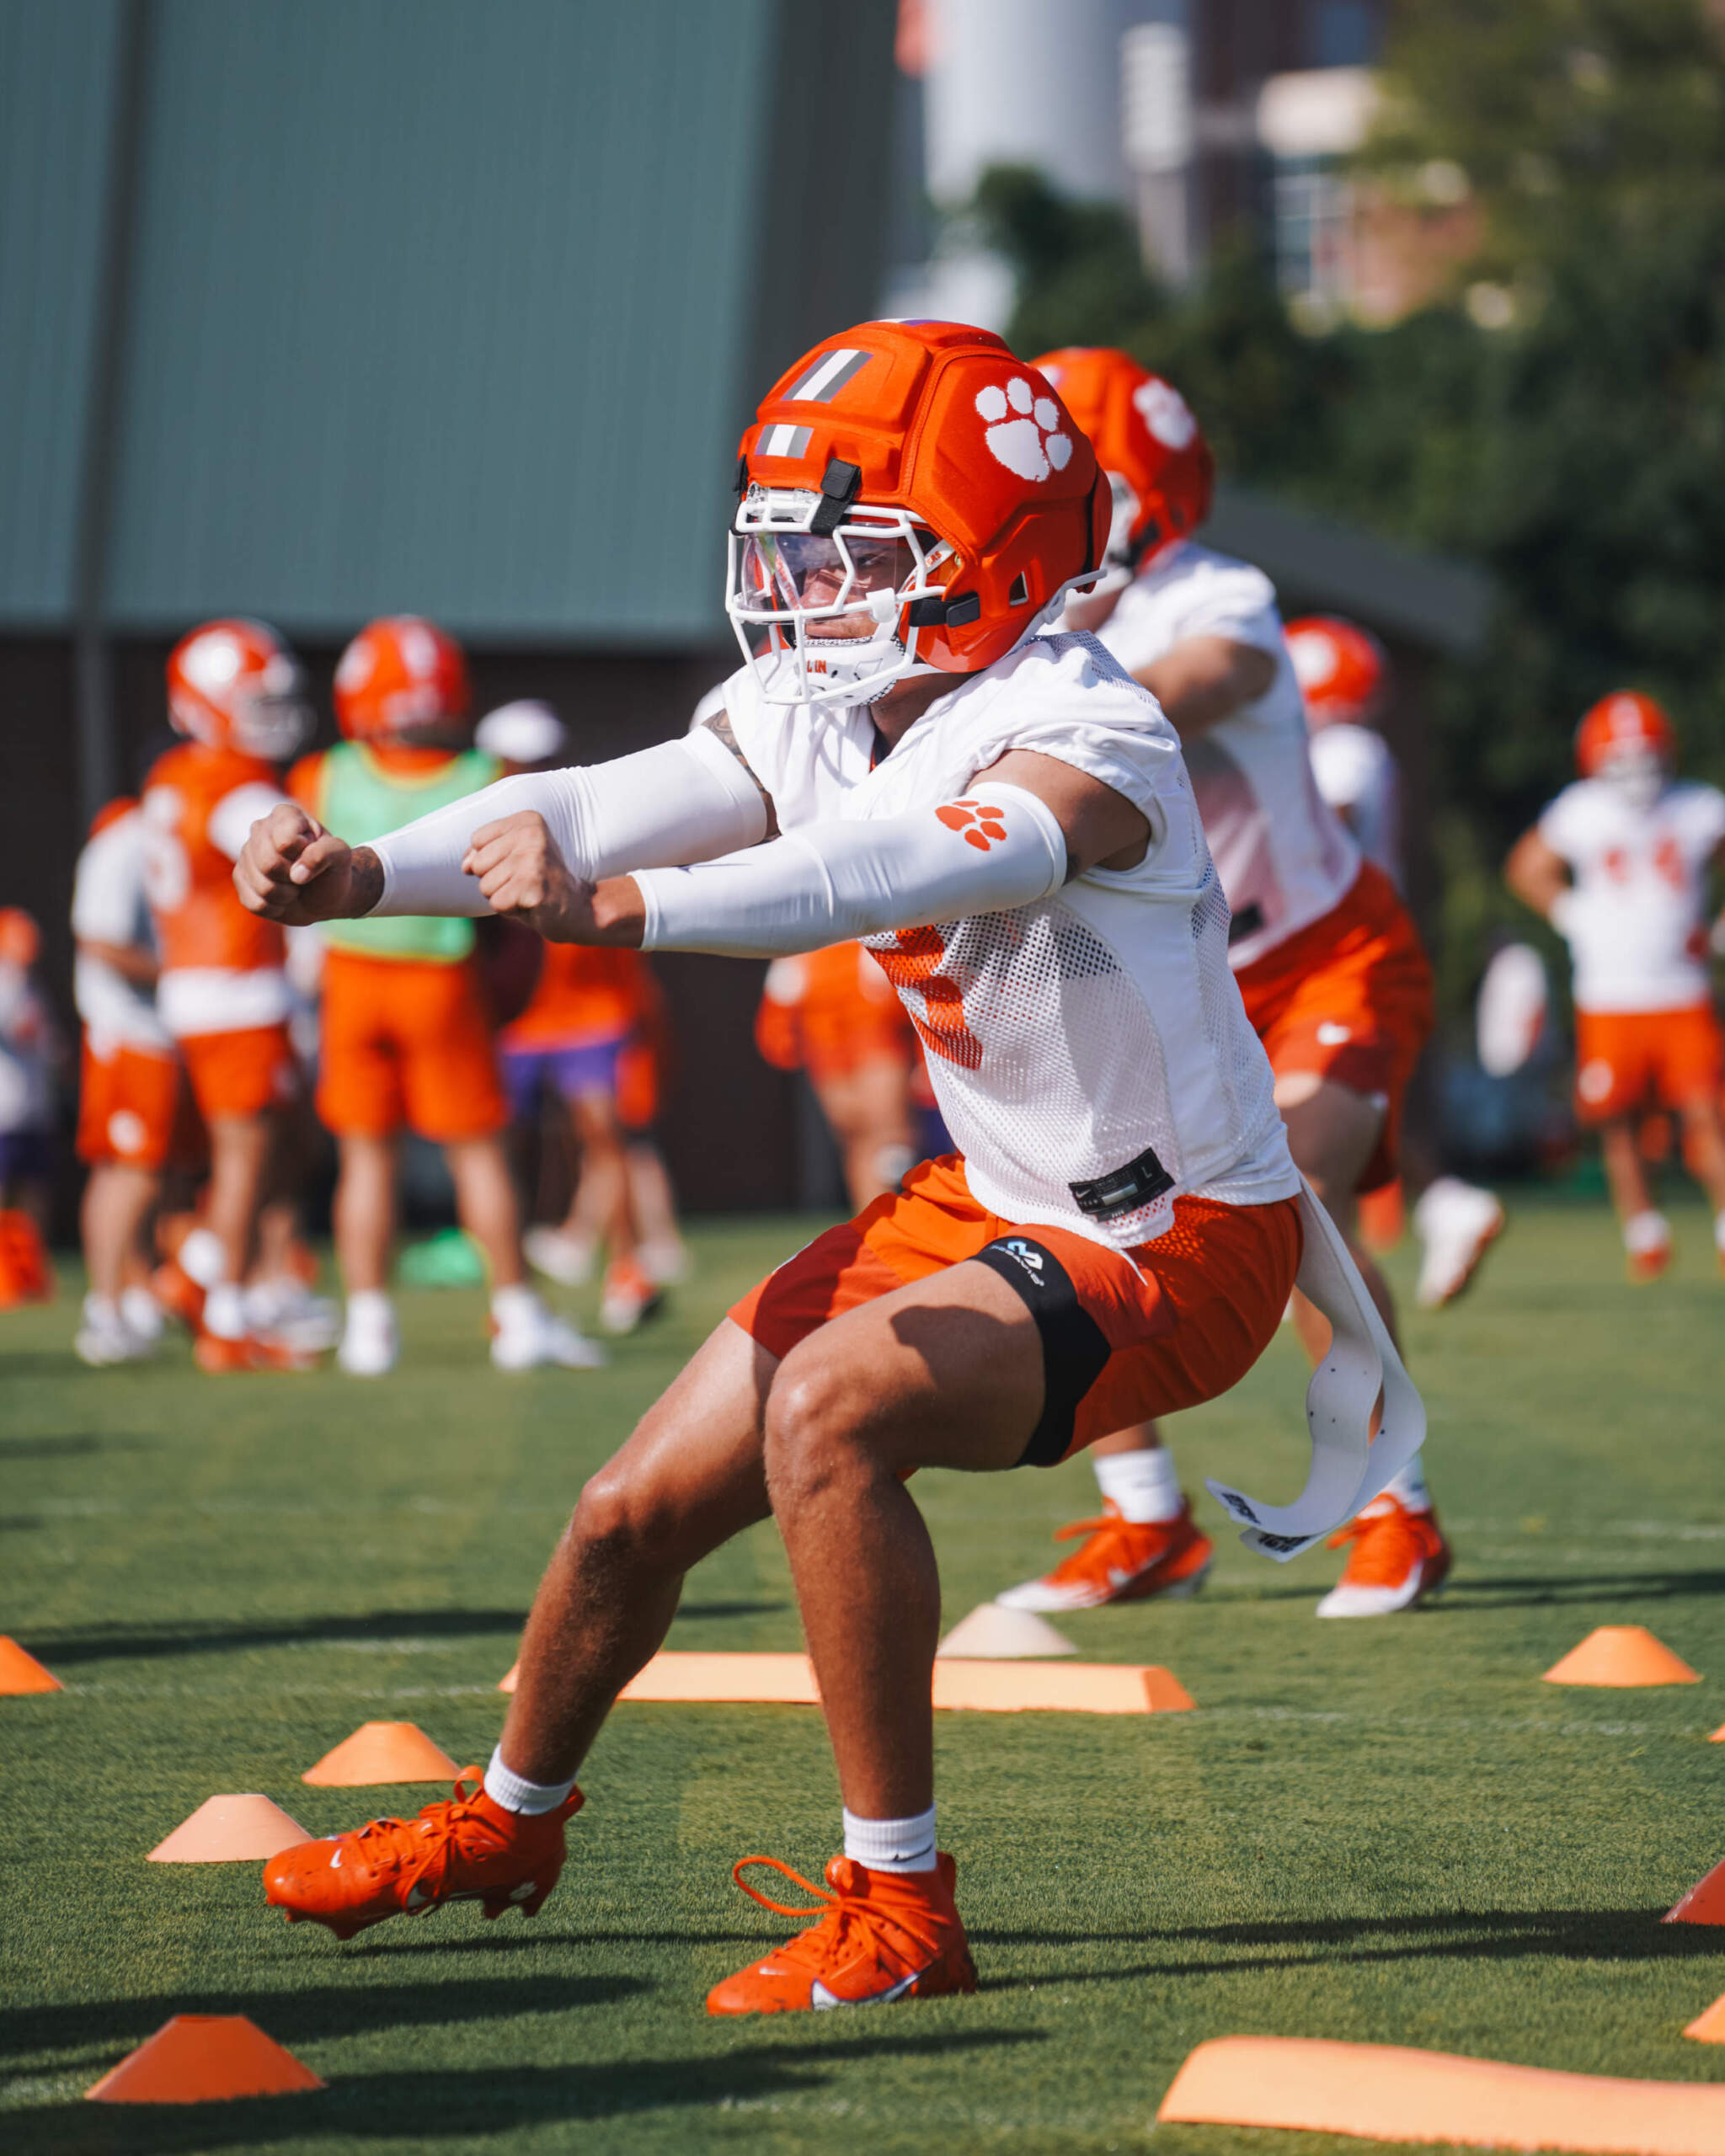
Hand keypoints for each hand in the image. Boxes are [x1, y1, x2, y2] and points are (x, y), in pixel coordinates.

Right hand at [233, 804, 378, 923]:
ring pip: (261, 886)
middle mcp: (260, 829)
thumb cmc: (332, 870)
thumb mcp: (342, 856)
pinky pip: (254, 903)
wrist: (325, 896)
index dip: (303, 856)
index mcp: (285, 815)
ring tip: (294, 886)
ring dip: (286, 895)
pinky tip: (282, 897)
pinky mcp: (240, 878)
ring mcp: (246, 853)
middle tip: (303, 875)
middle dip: (293, 878)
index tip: (312, 854)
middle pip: (268, 864)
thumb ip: (326, 853)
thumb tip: (296, 874)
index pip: (285, 842)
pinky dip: (275, 907)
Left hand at [460, 812, 643, 944]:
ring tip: (527, 892)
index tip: (518, 864)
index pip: (477, 840)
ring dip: (503, 896)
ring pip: (485, 886)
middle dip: (494, 880)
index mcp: (528, 820)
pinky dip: (511, 910)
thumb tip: (466, 866)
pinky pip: (497, 903)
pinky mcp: (534, 886)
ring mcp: (534, 859)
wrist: (578, 909)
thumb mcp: (510, 857)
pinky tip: (532, 904)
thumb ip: (480, 853)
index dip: (490, 860)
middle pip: (479, 864)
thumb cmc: (538, 881)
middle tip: (524, 882)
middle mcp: (532, 834)